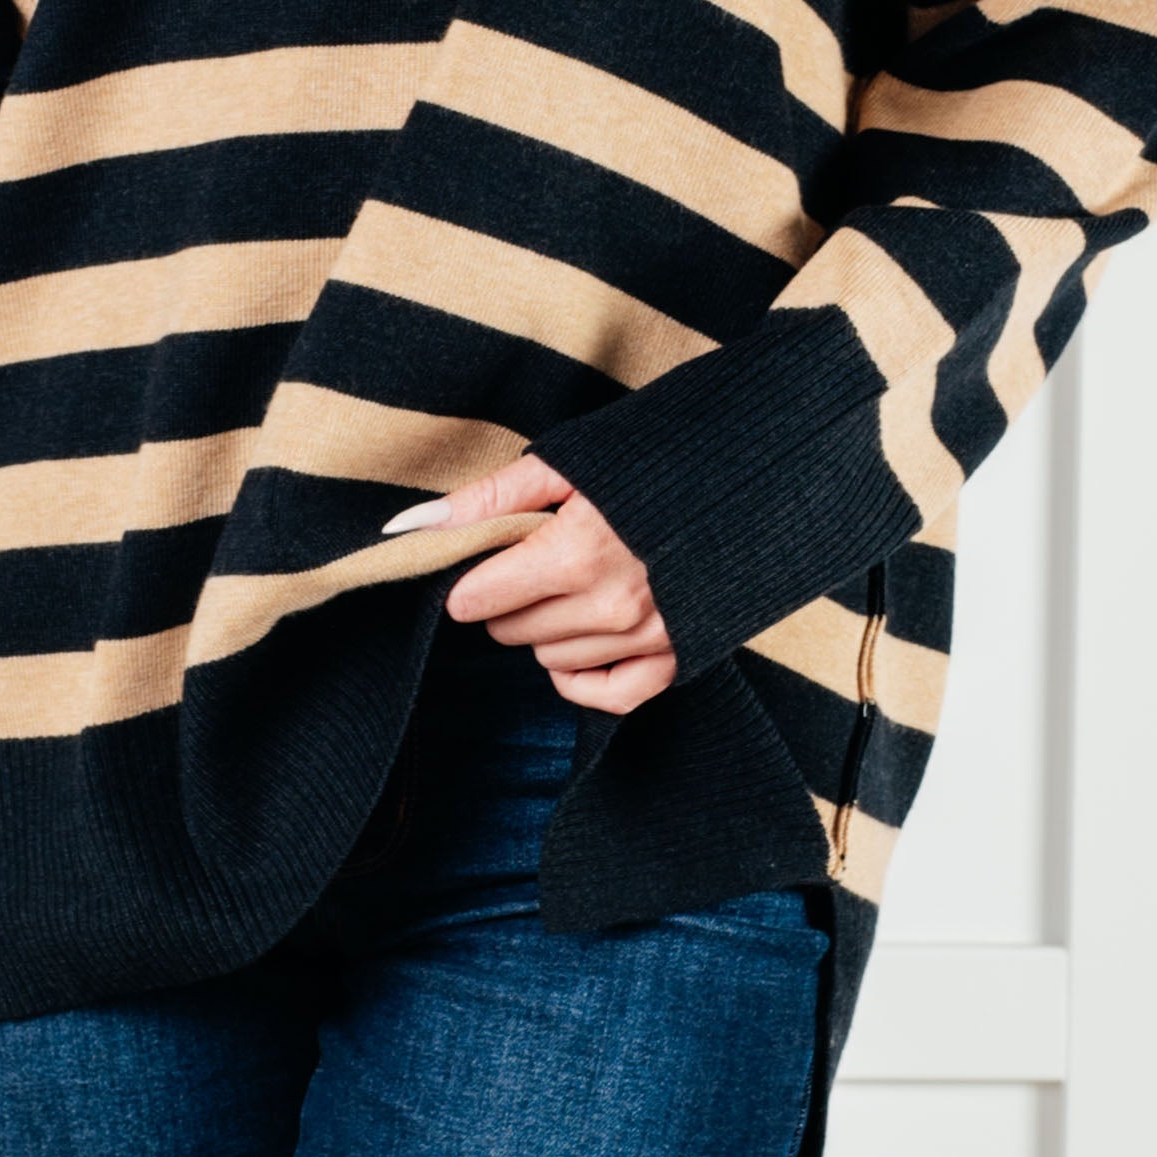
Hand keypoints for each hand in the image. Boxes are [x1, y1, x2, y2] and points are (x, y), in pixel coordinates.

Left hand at [384, 455, 677, 715]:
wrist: (747, 475)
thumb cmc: (651, 460)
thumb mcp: (566, 464)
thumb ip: (486, 499)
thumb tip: (409, 527)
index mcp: (577, 552)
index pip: (480, 599)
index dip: (475, 577)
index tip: (492, 557)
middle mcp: (611, 604)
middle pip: (512, 630)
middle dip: (510, 599)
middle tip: (538, 560)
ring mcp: (647, 636)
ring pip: (551, 659)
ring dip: (547, 628)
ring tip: (574, 583)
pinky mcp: (677, 656)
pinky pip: (609, 696)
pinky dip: (583, 678)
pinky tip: (577, 646)